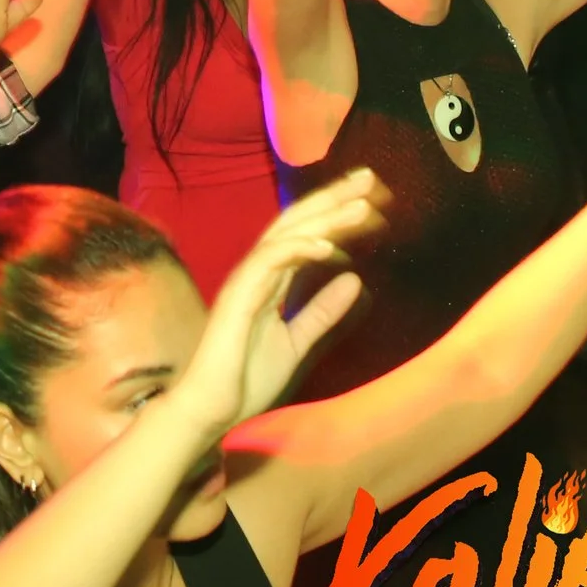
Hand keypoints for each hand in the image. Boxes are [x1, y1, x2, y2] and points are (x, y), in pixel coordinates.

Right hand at [170, 173, 387, 441]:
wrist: (214, 409)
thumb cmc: (247, 378)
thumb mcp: (298, 342)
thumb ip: (322, 312)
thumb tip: (355, 279)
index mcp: (271, 279)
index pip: (306, 235)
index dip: (337, 215)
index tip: (372, 201)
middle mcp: (258, 271)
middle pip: (298, 222)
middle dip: (334, 198)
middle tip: (370, 178)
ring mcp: (246, 280)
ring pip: (287, 235)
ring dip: (325, 217)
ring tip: (362, 205)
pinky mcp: (239, 296)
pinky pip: (270, 262)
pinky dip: (299, 249)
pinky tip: (329, 246)